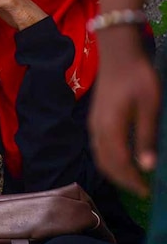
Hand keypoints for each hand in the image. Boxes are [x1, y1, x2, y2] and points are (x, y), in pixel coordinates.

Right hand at [90, 29, 160, 196]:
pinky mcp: (96, 118)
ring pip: (100, 155)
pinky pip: (98, 146)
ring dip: (114, 170)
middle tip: (141, 189)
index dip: (132, 180)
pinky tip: (121, 158)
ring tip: (132, 177)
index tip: (147, 192)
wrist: (118, 51)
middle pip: (105, 163)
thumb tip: (147, 166)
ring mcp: (94, 123)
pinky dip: (109, 159)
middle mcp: (98, 129)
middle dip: (122, 179)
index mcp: (111, 128)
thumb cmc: (137, 76)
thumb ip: (146, 137)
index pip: (119, 163)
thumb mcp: (149, 106)